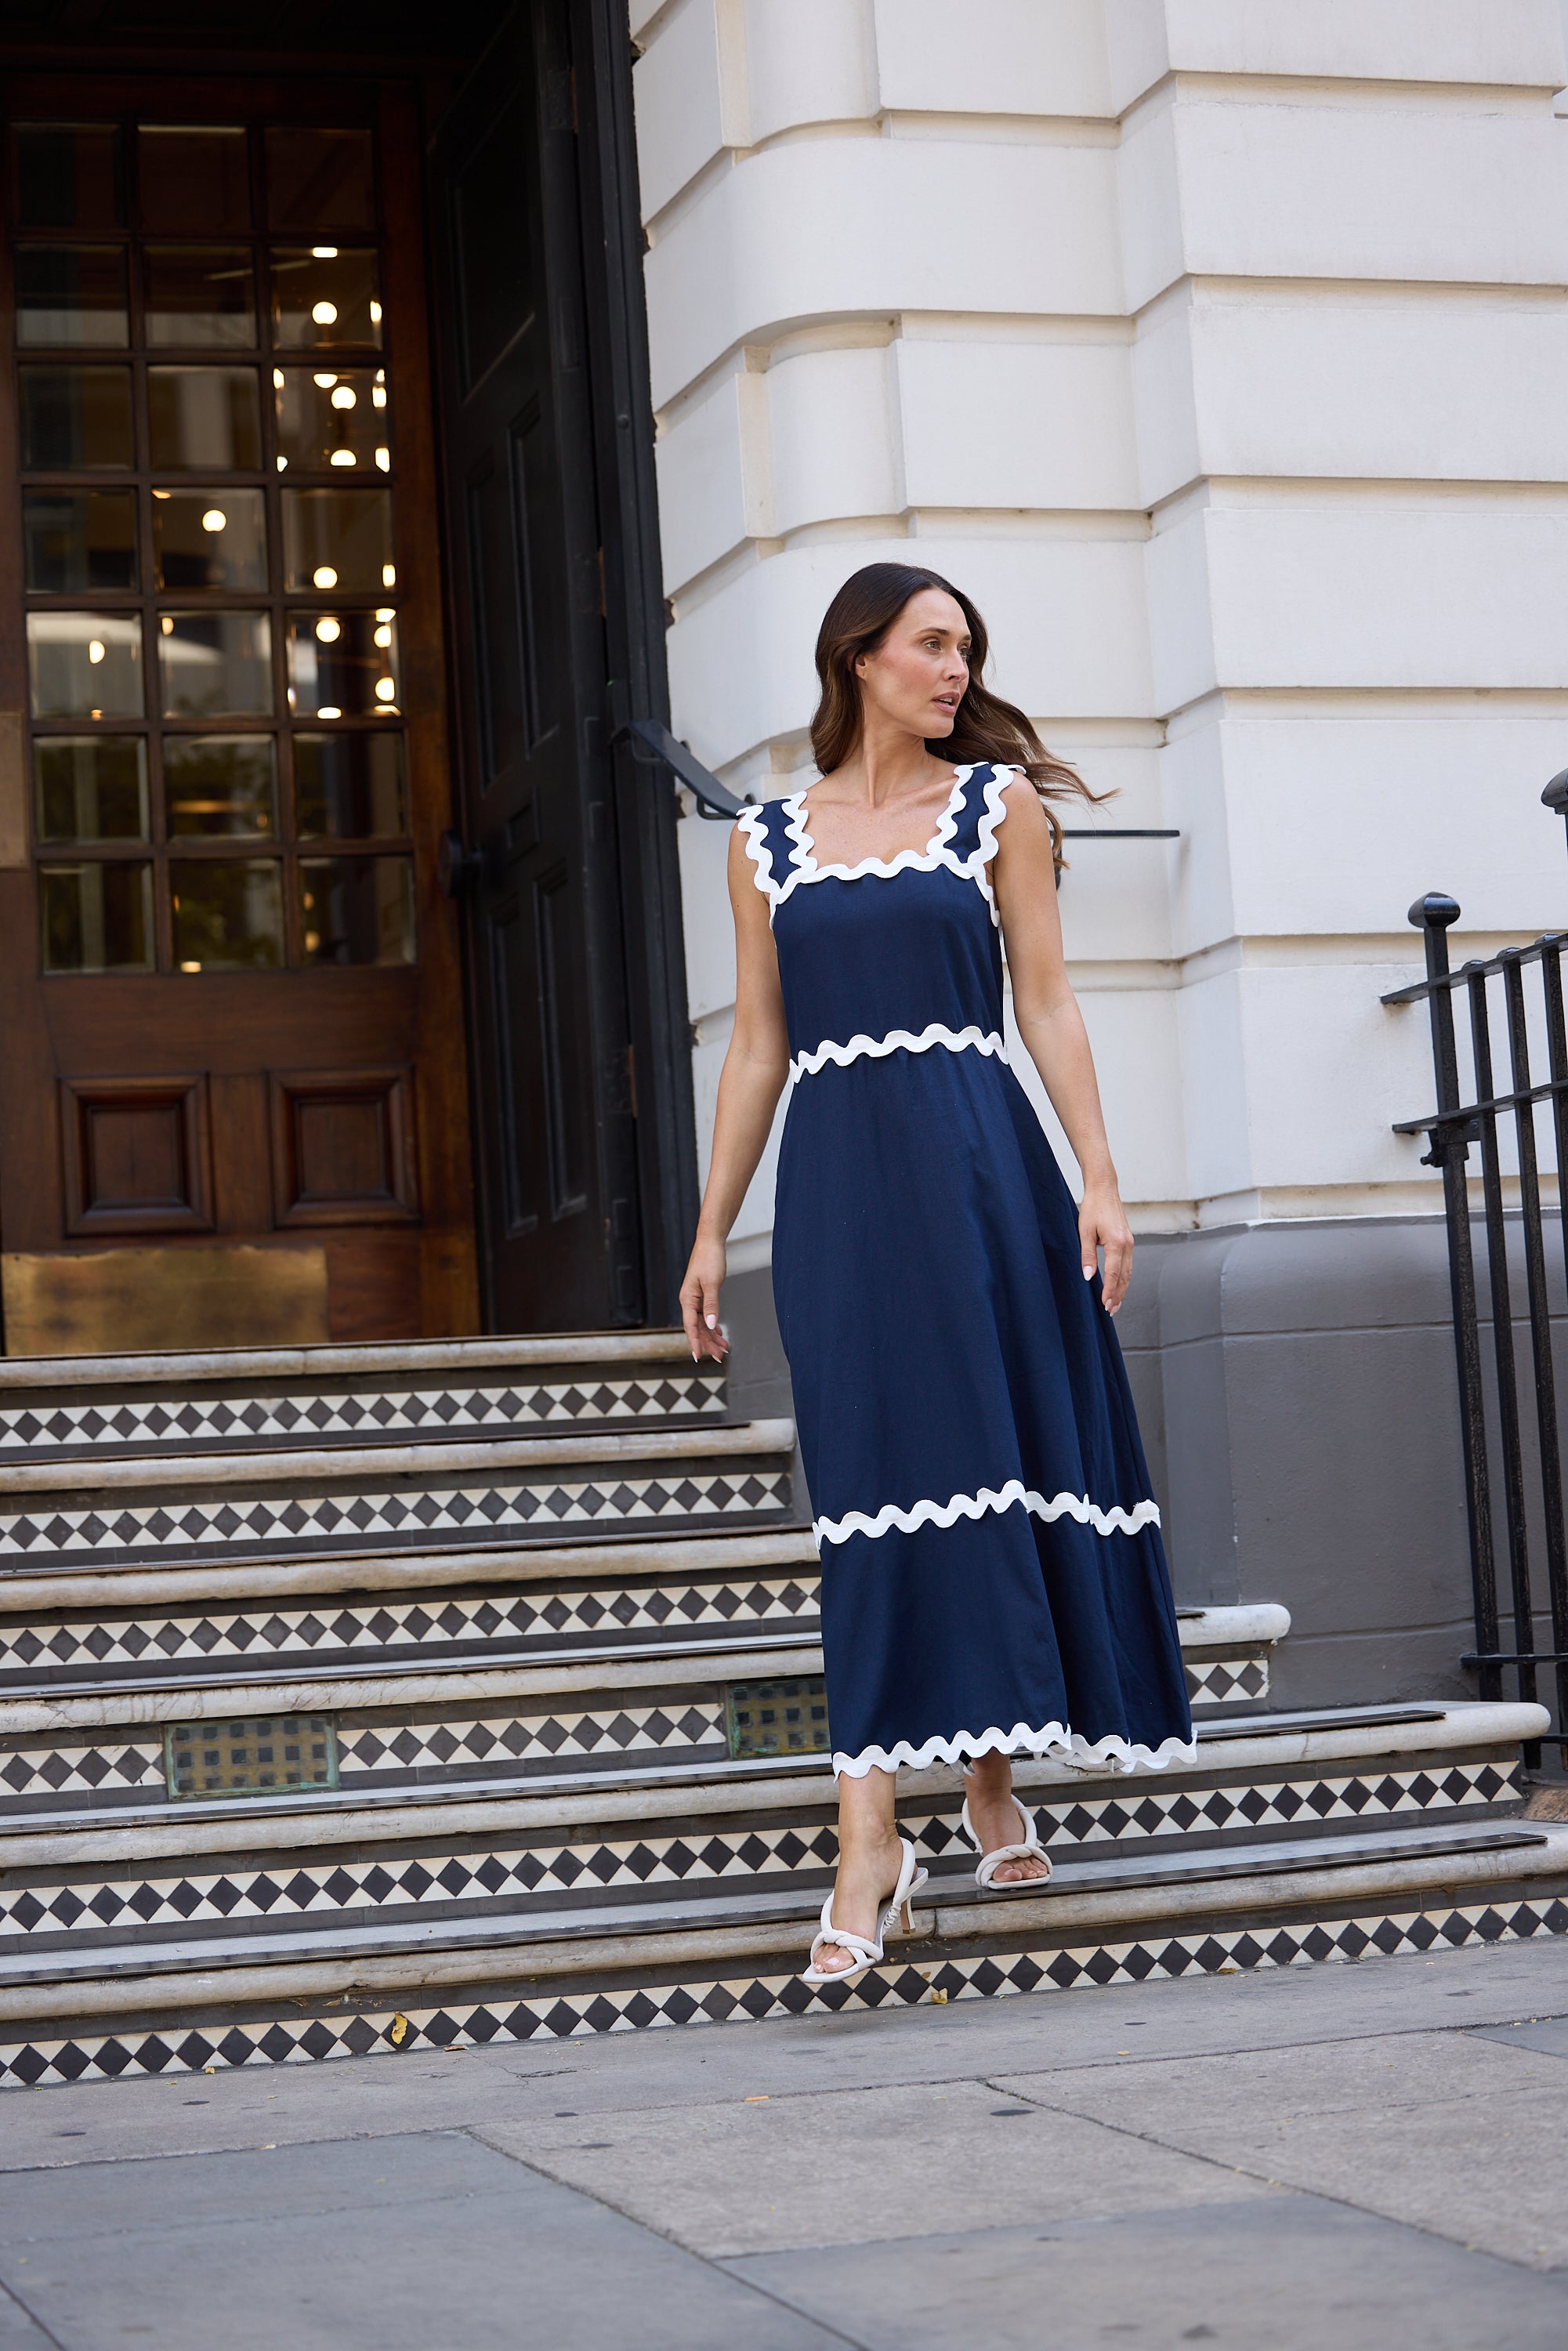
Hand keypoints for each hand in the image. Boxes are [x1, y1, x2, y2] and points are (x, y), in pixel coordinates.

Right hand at [680, 1233, 729, 1361]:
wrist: (710, 1242)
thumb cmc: (709, 1259)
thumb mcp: (712, 1283)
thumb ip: (711, 1305)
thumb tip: (712, 1325)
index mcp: (687, 1299)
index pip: (690, 1326)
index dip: (695, 1342)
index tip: (699, 1357)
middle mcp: (689, 1301)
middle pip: (698, 1328)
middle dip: (709, 1343)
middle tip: (721, 1356)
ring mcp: (695, 1298)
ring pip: (703, 1323)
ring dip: (713, 1336)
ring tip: (724, 1348)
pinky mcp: (702, 1295)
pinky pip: (706, 1315)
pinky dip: (713, 1325)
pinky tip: (720, 1332)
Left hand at [1079, 1186, 1132, 1314]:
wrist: (1104, 1190)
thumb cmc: (1093, 1208)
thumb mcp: (1085, 1232)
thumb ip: (1087, 1256)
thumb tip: (1089, 1276)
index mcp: (1117, 1243)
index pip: (1114, 1274)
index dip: (1110, 1291)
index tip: (1105, 1304)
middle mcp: (1127, 1244)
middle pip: (1125, 1276)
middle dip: (1119, 1295)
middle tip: (1111, 1310)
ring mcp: (1130, 1243)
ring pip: (1129, 1272)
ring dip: (1123, 1288)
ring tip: (1116, 1303)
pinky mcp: (1128, 1241)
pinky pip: (1128, 1264)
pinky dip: (1124, 1277)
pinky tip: (1119, 1285)